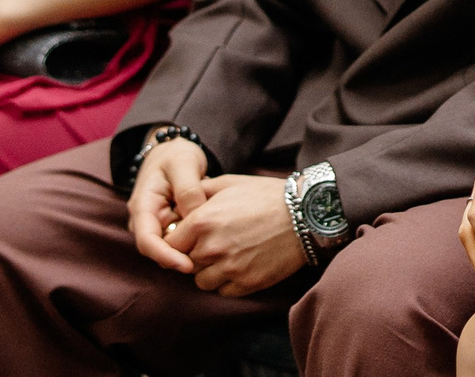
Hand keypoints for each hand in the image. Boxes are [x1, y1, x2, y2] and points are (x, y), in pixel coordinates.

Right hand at [127, 137, 218, 274]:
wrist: (174, 151)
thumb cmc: (176, 155)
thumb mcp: (184, 163)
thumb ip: (188, 190)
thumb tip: (196, 219)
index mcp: (142, 206)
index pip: (147, 242)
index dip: (166, 257)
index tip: (187, 265)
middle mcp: (146, 221)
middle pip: (160, 251)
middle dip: (182, 257)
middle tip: (210, 257)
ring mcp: (158, 225)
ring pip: (172, 248)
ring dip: (191, 249)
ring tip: (215, 242)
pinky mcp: (171, 226)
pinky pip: (182, 240)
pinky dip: (196, 241)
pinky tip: (214, 236)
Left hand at [165, 174, 306, 296]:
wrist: (305, 215)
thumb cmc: (266, 195)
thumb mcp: (230, 183)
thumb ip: (199, 193)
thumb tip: (179, 205)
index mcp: (202, 221)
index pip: (169, 244)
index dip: (177, 241)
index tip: (188, 238)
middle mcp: (211, 248)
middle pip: (185, 263)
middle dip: (195, 255)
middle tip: (214, 244)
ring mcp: (229, 269)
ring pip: (201, 281)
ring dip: (209, 271)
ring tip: (227, 256)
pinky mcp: (246, 284)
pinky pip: (223, 291)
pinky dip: (227, 282)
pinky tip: (240, 265)